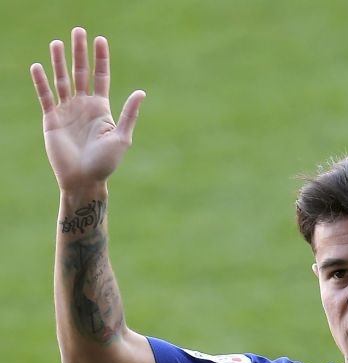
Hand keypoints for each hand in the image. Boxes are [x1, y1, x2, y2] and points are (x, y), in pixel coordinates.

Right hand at [31, 27, 144, 191]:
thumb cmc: (106, 163)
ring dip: (59, 62)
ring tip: (57, 43)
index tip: (100, 39)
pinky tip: (38, 66)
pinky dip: (42, 82)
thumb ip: (128, 114)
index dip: (101, 59)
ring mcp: (67, 111)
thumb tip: (141, 92)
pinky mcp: (51, 119)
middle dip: (80, 52)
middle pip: (81, 73)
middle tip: (78, 31)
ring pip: (62, 80)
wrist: (84, 179)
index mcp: (102, 108)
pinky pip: (46, 97)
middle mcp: (84, 106)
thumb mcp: (121, 137)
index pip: (101, 77)